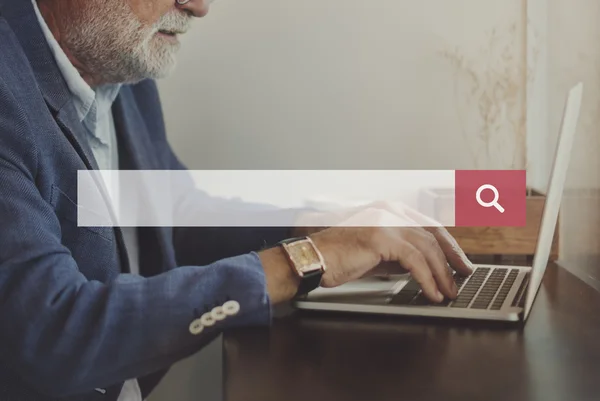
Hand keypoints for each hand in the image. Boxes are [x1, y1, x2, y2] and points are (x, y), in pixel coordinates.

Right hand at [309, 224, 473, 302]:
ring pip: (426, 248)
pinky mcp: (381, 237)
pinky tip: (431, 292)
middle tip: (463, 276)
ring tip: (448, 291)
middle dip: (452, 257)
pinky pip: (414, 260)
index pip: (427, 226)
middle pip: (432, 233)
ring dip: (441, 273)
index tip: (459, 262)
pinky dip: (427, 278)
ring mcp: (386, 221)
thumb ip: (399, 254)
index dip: (447, 245)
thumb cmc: (339, 258)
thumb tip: (423, 267)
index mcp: (389, 210)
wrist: (314, 259)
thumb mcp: (377, 254)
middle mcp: (390, 211)